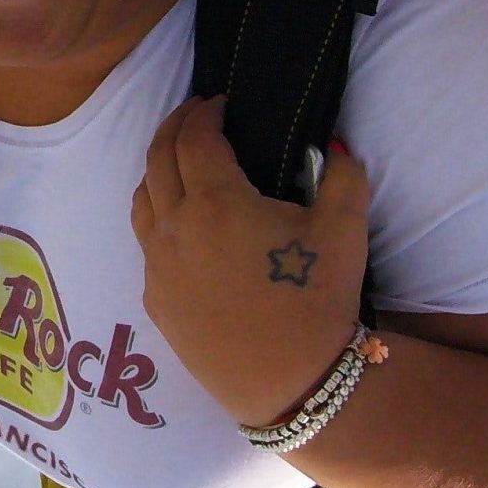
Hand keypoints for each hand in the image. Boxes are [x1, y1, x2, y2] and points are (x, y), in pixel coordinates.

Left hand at [132, 98, 369, 427]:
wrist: (291, 384)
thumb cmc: (317, 303)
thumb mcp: (345, 232)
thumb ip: (343, 176)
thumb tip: (331, 144)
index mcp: (216, 202)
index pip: (194, 137)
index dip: (205, 112)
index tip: (220, 103)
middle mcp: (175, 227)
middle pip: (157, 158)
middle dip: (175, 126)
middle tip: (196, 114)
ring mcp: (159, 265)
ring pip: (142, 199)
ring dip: (157, 169)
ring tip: (179, 159)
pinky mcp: (155, 300)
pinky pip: (147, 244)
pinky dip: (158, 217)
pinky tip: (181, 222)